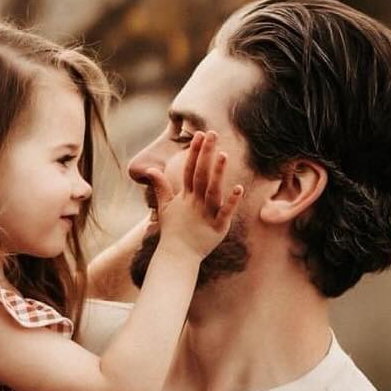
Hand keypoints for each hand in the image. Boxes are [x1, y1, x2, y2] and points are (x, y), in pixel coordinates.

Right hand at [150, 131, 242, 259]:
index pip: (190, 170)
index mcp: (185, 197)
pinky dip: (231, 202)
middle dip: (205, 154)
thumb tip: (151, 170)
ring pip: (212, 191)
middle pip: (200, 175)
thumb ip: (160, 187)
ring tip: (223, 154)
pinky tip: (239, 188)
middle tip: (212, 133)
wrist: (176, 257)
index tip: (199, 134)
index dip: (194, 152)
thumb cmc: (173, 231)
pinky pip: (225, 213)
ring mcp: (206, 214)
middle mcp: (195, 203)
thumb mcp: (165, 207)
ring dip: (217, 173)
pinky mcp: (217, 228)